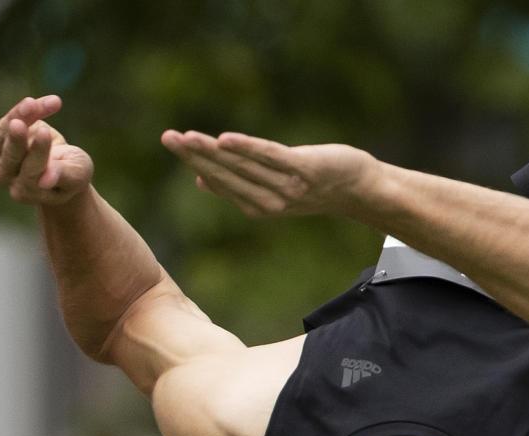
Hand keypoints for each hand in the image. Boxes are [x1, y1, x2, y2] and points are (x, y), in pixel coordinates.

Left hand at [0, 95, 93, 206]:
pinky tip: (49, 101)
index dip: (37, 153)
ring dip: (19, 116)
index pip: (29, 173)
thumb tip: (45, 180)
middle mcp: (8, 176)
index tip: (45, 134)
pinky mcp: (3, 136)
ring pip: (4, 134)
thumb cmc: (73, 176)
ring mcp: (1, 155)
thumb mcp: (77, 175)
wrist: (63, 168)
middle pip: (10, 156)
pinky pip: (11, 119)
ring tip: (33, 104)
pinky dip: (27, 109)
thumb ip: (63, 176)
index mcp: (27, 191)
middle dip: (16, 139)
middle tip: (18, 124)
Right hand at [161, 131, 383, 219]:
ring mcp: (287, 186)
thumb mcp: (275, 186)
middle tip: (167, 137)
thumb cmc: (316, 184)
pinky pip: (270, 158)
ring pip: (242, 166)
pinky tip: (225, 139)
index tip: (171, 141)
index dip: (194, 161)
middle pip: (225, 173)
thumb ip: (240, 184)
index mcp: (258, 206)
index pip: (219, 180)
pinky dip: (247, 149)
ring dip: (212, 151)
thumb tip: (201, 180)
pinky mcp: (304, 169)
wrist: (361, 189)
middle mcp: (269, 201)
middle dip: (194, 155)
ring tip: (186, 137)